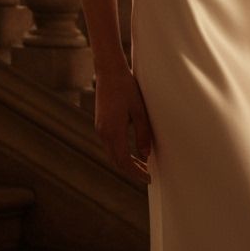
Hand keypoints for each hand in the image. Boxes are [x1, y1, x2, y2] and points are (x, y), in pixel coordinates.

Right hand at [94, 65, 153, 184]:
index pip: (124, 161)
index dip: (136, 173)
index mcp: (112, 131)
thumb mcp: (139, 110)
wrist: (109, 72)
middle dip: (132, 171)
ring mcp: (100, 129)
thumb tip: (146, 155)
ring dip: (127, 162)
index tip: (149, 178)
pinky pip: (111, 145)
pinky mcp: (101, 124)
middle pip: (116, 161)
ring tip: (144, 166)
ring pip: (113, 154)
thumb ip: (143, 133)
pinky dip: (122, 153)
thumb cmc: (127, 88)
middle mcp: (103, 133)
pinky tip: (133, 152)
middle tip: (148, 176)